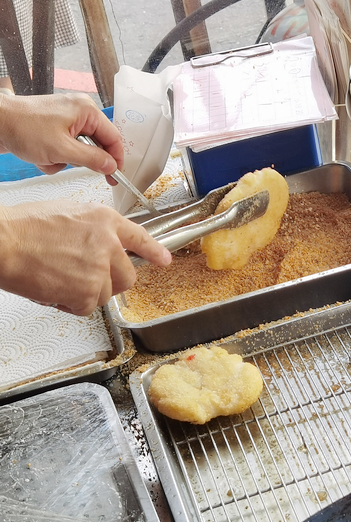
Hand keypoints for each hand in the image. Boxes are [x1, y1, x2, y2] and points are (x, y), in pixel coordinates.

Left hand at [0, 93, 122, 181]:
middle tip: (73, 166)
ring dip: (65, 159)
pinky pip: (67, 146)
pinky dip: (56, 156)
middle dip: (81, 159)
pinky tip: (42, 154)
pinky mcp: (56, 125)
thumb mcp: (63, 150)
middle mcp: (79, 111)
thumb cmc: (22, 128)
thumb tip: (111, 166)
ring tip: (49, 157)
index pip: (114, 138)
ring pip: (80, 148)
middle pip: (97, 144)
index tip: (115, 176)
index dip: (116, 160)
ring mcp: (67, 117)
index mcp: (87, 110)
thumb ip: (92, 160)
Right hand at [0, 201, 171, 315]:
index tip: (163, 259)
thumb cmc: (22, 228)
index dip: (154, 251)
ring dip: (84, 293)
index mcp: (104, 220)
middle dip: (109, 281)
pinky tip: (53, 289)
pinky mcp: (88, 292)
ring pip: (105, 294)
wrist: (2, 242)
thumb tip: (98, 245)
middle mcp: (108, 243)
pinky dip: (70, 304)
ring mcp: (100, 269)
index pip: (139, 237)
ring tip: (58, 278)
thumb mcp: (67, 214)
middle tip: (85, 279)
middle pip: (127, 275)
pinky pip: (87, 307)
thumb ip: (92, 231)